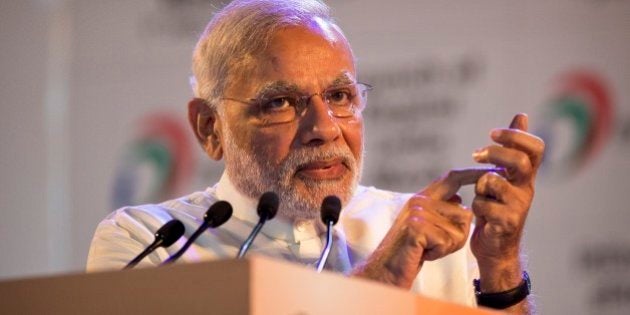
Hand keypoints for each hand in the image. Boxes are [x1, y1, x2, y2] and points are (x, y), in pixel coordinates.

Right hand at [353, 168, 489, 288]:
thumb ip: (441, 210)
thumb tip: (459, 197)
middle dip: (457, 236)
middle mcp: (420, 200)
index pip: (452, 178)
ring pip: (459, 230)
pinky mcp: (416, 227)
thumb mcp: (426, 226)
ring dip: (448, 246)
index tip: (493, 171)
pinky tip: (423, 253)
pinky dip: (439, 252)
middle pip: (464, 213)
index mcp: (423, 197)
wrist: (385, 270)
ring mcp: (417, 212)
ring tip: (426, 249)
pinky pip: (447, 241)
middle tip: (434, 245)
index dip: (473, 174)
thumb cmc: (410, 251)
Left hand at [470, 113, 544, 291]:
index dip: (515, 136)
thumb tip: (522, 115)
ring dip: (479, 187)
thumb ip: (512, 147)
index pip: (535, 148)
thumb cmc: (497, 208)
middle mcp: (527, 189)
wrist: (495, 248)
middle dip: (495, 153)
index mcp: (526, 176)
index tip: (492, 133)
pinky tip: (480, 215)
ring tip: (481, 197)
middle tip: (476, 154)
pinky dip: (475, 208)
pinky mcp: (507, 224)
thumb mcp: (505, 176)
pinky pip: (483, 205)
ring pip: (493, 182)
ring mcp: (519, 207)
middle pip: (519, 161)